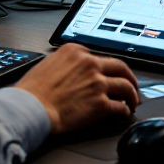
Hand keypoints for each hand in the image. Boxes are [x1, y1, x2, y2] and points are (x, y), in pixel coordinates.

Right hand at [15, 43, 139, 134]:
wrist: (31, 107)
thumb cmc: (33, 90)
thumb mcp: (48, 63)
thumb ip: (65, 63)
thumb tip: (73, 72)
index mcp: (75, 51)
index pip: (98, 56)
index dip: (105, 67)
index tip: (109, 74)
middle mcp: (89, 63)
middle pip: (120, 66)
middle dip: (129, 76)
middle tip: (131, 84)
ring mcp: (97, 83)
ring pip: (126, 86)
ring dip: (132, 95)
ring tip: (132, 101)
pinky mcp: (100, 104)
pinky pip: (120, 107)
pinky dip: (124, 111)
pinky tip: (123, 113)